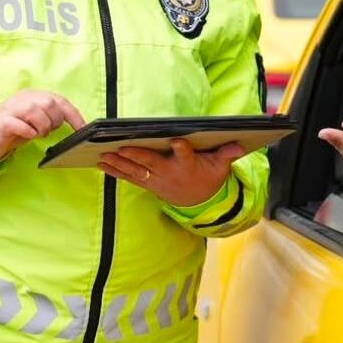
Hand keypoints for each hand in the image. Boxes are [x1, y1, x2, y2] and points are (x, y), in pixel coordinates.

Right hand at [0, 90, 84, 161]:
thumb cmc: (17, 128)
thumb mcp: (38, 120)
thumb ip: (53, 116)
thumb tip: (75, 123)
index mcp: (35, 95)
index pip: (60, 101)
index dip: (74, 116)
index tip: (82, 128)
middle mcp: (24, 98)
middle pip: (49, 104)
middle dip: (54, 121)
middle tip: (46, 131)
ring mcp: (11, 108)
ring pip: (35, 111)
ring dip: (41, 127)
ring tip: (37, 134)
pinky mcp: (2, 122)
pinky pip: (19, 124)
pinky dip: (28, 131)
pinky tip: (28, 135)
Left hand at [97, 138, 245, 206]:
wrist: (199, 201)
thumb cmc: (209, 175)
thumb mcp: (221, 166)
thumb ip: (227, 154)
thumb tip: (240, 146)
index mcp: (189, 165)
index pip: (186, 156)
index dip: (182, 149)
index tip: (178, 140)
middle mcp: (170, 173)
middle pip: (153, 164)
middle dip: (138, 156)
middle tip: (122, 147)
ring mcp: (157, 180)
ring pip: (136, 171)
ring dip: (119, 163)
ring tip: (103, 154)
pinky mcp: (148, 184)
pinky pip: (129, 177)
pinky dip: (115, 171)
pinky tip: (101, 163)